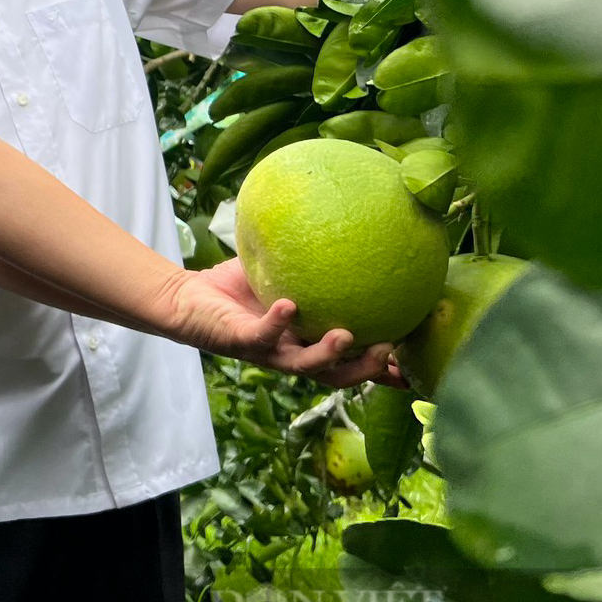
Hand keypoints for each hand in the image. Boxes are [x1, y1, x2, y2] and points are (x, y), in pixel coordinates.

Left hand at [163, 259, 400, 387]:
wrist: (187, 299)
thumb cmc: (236, 288)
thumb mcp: (282, 273)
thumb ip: (311, 259)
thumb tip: (348, 224)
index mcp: (306, 343)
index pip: (351, 363)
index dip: (382, 372)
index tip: (415, 369)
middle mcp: (291, 354)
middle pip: (336, 376)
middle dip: (365, 371)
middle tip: (389, 352)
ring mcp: (266, 352)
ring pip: (303, 366)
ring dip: (327, 354)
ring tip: (347, 335)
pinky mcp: (239, 342)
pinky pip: (261, 336)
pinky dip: (276, 322)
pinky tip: (289, 305)